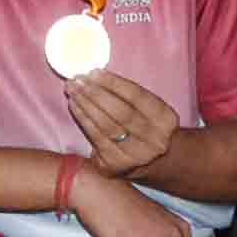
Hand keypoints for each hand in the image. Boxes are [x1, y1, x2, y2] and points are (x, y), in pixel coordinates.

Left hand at [59, 68, 178, 178]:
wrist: (153, 162)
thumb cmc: (145, 126)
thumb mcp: (149, 109)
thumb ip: (128, 95)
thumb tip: (95, 76)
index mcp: (164, 119)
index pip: (136, 96)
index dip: (113, 83)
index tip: (94, 72)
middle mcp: (153, 139)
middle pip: (120, 111)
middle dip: (95, 93)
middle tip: (77, 79)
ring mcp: (134, 155)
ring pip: (105, 125)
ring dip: (85, 104)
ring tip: (72, 89)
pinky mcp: (115, 165)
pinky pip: (95, 137)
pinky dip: (83, 119)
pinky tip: (75, 105)